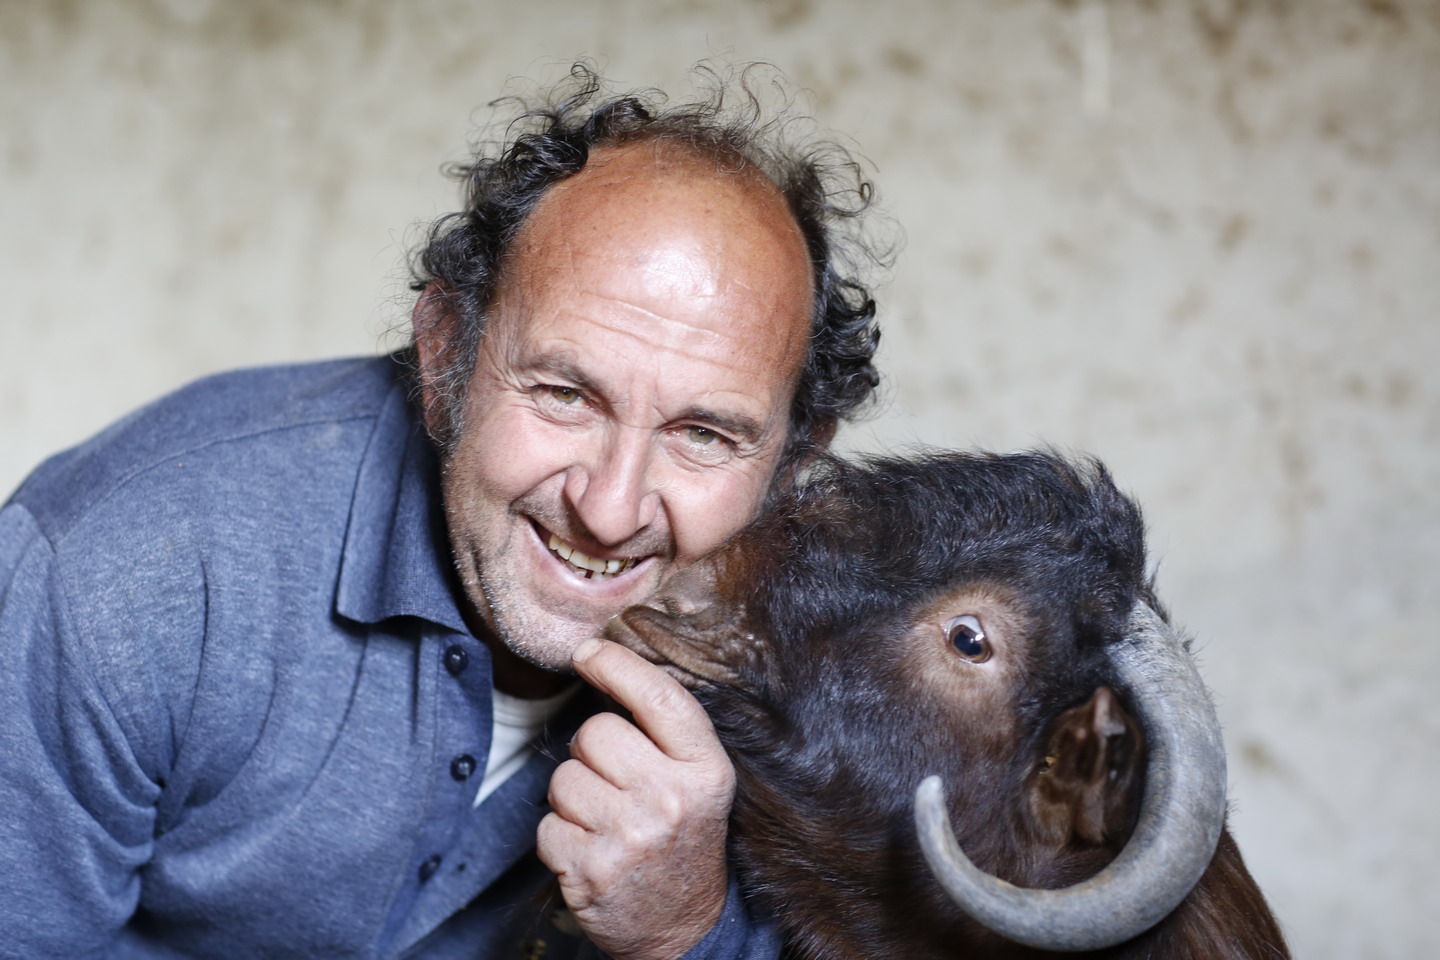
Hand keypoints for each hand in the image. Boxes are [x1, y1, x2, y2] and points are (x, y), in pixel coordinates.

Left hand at [538, 637, 734, 959]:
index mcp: (706, 771)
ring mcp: (629, 837)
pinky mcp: (589, 870)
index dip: (617, 666)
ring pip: (564, 777)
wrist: (685, 929)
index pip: (659, 697)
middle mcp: (671, 800)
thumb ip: (665, 731)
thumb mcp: (700, 781)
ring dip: (574, 797)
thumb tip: (602, 661)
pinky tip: (592, 852)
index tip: (588, 652)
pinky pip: (546, 824)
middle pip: (596, 732)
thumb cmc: (684, 840)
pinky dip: (560, 837)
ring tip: (607, 823)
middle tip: (617, 784)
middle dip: (593, 751)